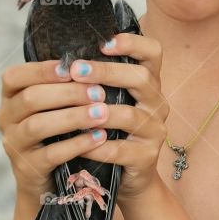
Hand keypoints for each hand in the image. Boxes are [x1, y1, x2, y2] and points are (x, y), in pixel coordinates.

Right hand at [0, 58, 113, 201]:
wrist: (48, 180)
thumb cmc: (58, 132)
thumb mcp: (54, 107)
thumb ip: (64, 86)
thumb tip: (94, 63)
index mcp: (11, 97)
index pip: (15, 76)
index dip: (42, 70)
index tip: (71, 67)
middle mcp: (6, 118)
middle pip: (31, 98)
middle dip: (67, 93)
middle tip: (99, 92)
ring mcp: (14, 144)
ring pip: (38, 125)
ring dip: (73, 117)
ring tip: (102, 113)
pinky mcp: (27, 168)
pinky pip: (50, 154)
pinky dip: (76, 145)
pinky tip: (99, 138)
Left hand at [66, 32, 167, 202]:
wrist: (127, 176)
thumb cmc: (111, 132)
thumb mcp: (108, 102)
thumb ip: (96, 82)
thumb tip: (61, 60)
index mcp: (148, 83)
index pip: (153, 52)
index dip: (133, 43)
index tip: (104, 43)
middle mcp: (157, 103)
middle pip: (140, 78)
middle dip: (106, 72)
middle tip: (76, 70)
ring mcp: (155, 130)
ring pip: (130, 115)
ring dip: (99, 111)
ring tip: (73, 110)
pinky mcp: (147, 157)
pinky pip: (120, 149)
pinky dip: (95, 146)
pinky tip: (76, 143)